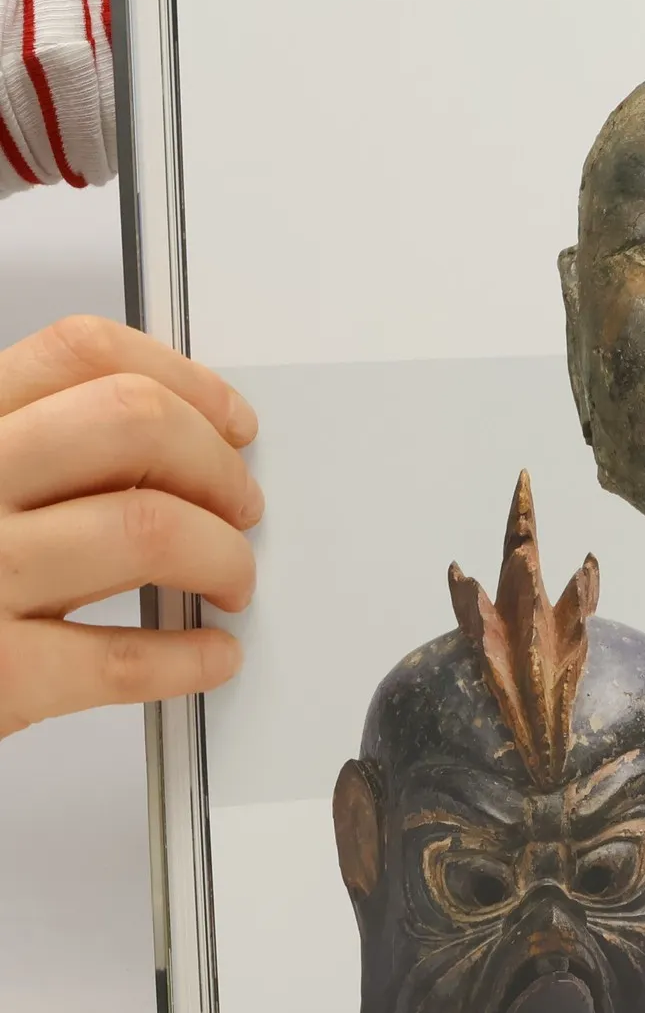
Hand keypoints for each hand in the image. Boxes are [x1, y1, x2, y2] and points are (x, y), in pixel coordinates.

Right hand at [0, 316, 260, 737]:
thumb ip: (35, 451)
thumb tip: (178, 442)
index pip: (82, 354)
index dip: (186, 383)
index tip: (232, 421)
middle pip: (132, 423)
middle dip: (217, 466)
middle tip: (240, 507)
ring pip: (148, 529)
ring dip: (224, 557)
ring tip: (229, 580)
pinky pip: (122, 657)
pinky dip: (191, 658)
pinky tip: (209, 655)